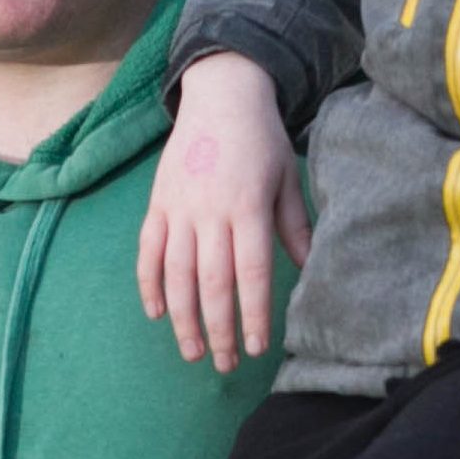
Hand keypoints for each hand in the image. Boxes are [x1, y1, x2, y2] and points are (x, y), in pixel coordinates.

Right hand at [137, 53, 308, 373]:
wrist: (219, 93)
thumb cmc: (261, 139)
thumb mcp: (287, 177)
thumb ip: (293, 225)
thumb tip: (311, 268)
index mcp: (246, 206)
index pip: (251, 273)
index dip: (254, 314)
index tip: (259, 347)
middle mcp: (209, 211)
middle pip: (212, 282)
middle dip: (218, 329)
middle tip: (225, 365)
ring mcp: (178, 208)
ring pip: (176, 274)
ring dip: (183, 318)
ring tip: (192, 352)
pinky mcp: (157, 204)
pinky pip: (148, 251)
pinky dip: (149, 285)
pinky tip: (157, 313)